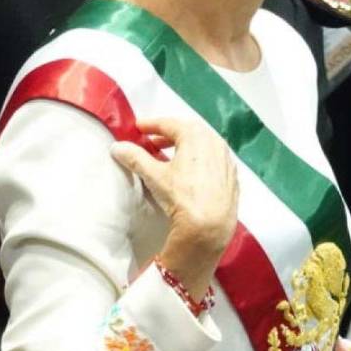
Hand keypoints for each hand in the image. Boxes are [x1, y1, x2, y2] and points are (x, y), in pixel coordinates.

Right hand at [110, 116, 237, 296]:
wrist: (210, 226)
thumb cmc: (182, 196)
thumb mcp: (155, 176)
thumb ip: (136, 158)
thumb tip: (117, 147)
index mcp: (196, 136)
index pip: (170, 124)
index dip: (152, 124)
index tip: (139, 127)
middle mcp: (215, 142)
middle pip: (189, 132)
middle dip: (169, 134)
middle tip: (153, 141)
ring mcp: (226, 159)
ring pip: (204, 145)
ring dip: (186, 147)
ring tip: (170, 156)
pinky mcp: (232, 176)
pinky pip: (214, 160)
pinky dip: (201, 160)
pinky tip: (192, 172)